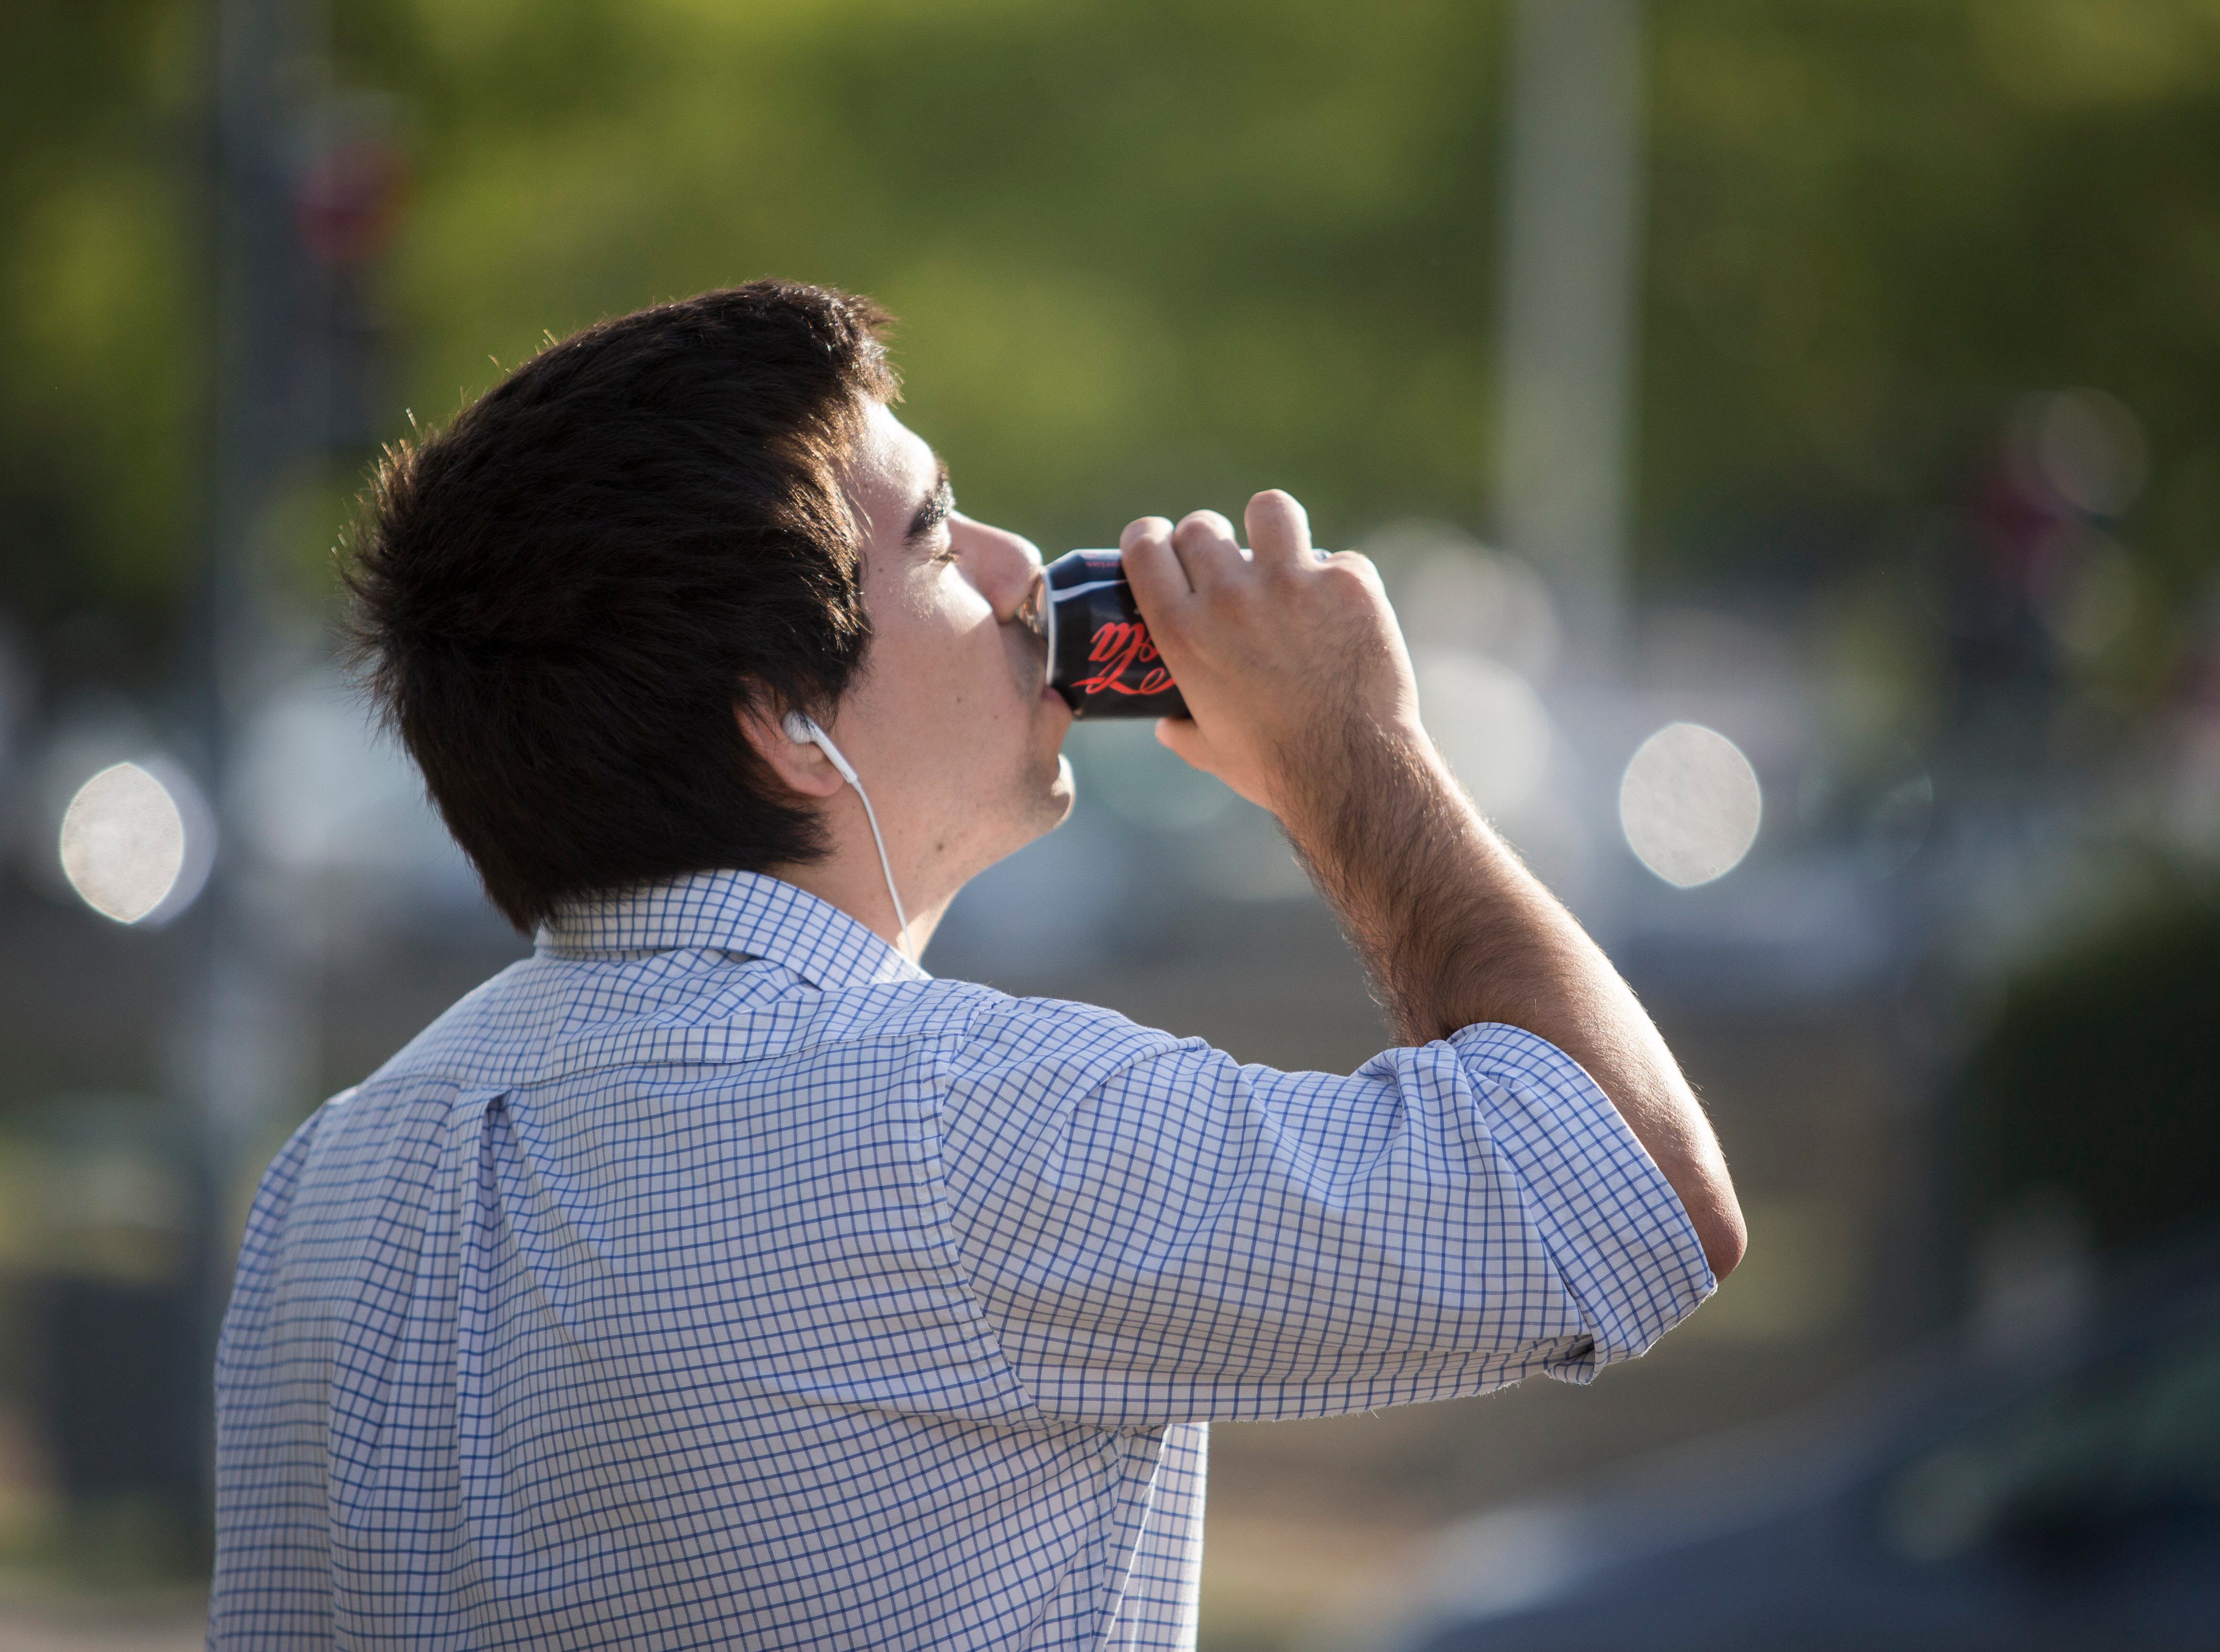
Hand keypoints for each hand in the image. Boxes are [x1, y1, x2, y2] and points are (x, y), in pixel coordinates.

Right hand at [1121, 491, 1421, 818]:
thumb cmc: (1277, 767)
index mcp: (1184, 632)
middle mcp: (1229, 597)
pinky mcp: (1347, 583)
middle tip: (1227, 563)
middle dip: (1209, 538)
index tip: (1160, 542)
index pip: (1146, 549)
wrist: (1350, 770)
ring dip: (1272, 527)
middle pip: (1203, 526)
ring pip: (1269, 508)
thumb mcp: (1212, 751)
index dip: (1149, 537)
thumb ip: (1183, 732)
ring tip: (1283, 550)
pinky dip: (1341, 581)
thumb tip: (1167, 726)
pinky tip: (1345, 611)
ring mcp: (1290, 583)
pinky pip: (1340, 559)